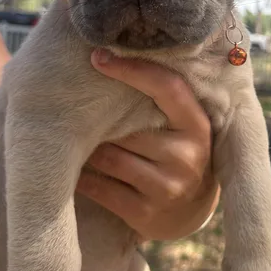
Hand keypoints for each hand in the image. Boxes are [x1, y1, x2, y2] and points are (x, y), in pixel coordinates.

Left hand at [76, 50, 218, 240]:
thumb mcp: (183, 127)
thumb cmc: (177, 154)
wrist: (189, 214)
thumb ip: (161, 102)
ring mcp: (168, 187)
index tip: (98, 57)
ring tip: (73, 139)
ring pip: (109, 157)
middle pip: (127, 127)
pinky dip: (82, 177)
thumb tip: (108, 59)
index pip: (167, 87)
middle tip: (75, 108)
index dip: (133, 69)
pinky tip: (73, 168)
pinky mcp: (145, 213)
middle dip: (100, 120)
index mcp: (197, 126)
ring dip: (87, 148)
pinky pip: (100, 188)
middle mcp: (187, 156)